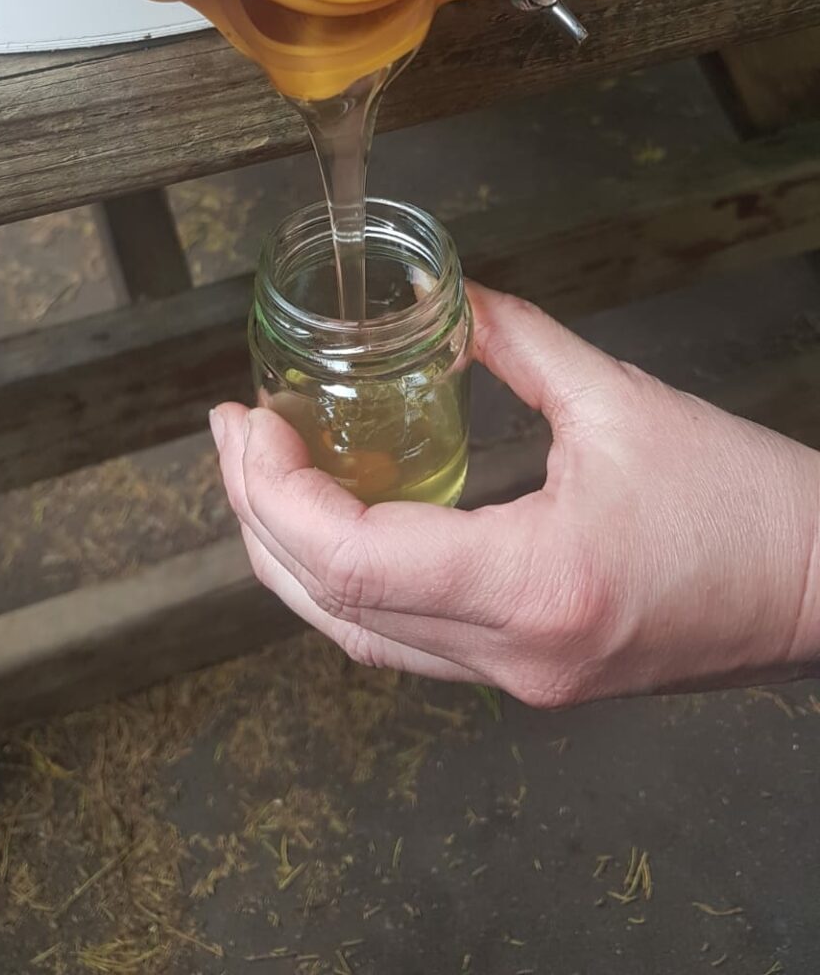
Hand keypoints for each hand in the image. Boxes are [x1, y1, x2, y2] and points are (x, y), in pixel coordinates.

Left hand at [212, 285, 819, 705]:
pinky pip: (407, 642)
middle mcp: (514, 652)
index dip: (277, 491)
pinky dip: (351, 584)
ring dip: (292, 558)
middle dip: (258, 517)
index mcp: (537, 583)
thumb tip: (444, 298)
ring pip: (360, 637)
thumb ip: (515, 342)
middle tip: (232, 435)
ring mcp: (517, 679)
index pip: (355, 560)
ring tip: (260, 474)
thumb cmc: (746, 502)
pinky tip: (334, 521)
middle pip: (334, 608)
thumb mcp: (622, 400)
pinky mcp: (529, 675)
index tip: (248, 423)